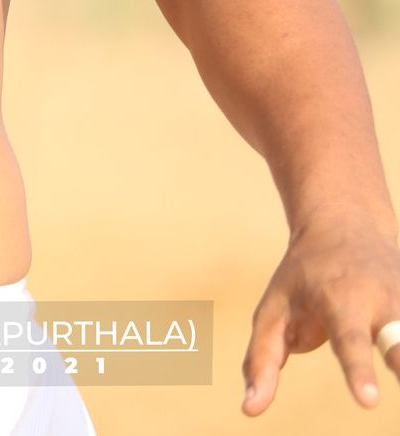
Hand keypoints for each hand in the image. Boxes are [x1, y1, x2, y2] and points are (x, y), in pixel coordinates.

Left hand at [243, 213, 399, 415]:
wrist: (348, 225)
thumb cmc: (303, 278)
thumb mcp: (273, 310)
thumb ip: (262, 359)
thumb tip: (249, 410)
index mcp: (339, 300)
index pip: (350, 342)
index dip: (358, 372)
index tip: (368, 402)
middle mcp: (382, 300)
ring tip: (399, 366)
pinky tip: (399, 346)